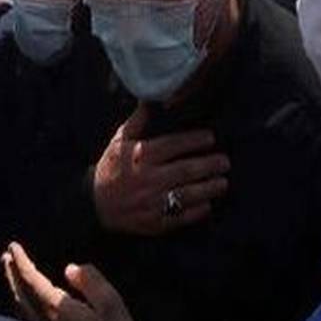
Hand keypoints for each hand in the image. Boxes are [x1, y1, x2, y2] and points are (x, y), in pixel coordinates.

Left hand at [2, 243, 139, 320]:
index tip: (13, 246)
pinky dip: (18, 306)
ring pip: (19, 309)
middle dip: (11, 274)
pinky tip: (22, 305)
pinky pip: (25, 320)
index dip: (21, 262)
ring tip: (10, 275)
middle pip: (19, 295)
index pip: (32, 280)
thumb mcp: (111, 303)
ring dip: (12, 289)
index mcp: (57, 308)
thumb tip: (70, 268)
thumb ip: (90, 281)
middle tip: (5, 256)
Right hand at [93, 105, 229, 235]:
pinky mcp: (154, 221)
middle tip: (225, 161)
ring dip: (208, 188)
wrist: (96, 204)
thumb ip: (137, 121)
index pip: (173, 145)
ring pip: (187, 194)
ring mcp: (151, 201)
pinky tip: (208, 204)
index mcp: (140, 156)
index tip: (210, 138)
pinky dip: (197, 211)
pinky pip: (180, 216)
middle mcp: (147, 178)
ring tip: (223, 183)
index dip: (194, 140)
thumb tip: (150, 99)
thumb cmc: (112, 168)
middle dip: (209, 165)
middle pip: (185, 170)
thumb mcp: (119, 141)